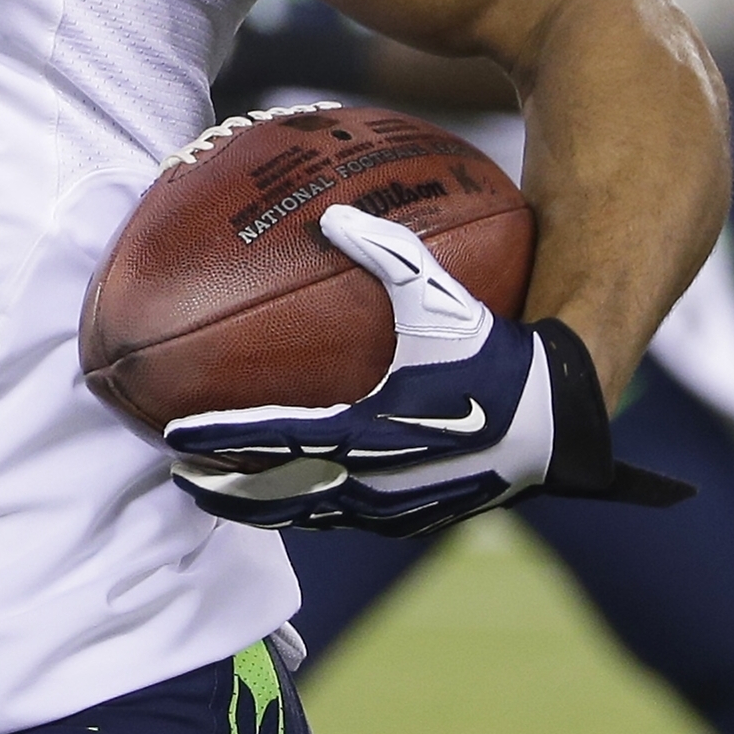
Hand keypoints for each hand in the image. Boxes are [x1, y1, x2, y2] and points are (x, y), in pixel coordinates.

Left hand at [164, 206, 690, 535]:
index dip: (220, 437)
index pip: (275, 437)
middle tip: (177, 476)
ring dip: (262, 506)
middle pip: (281, 491)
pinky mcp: (420, 516)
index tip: (172, 435)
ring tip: (216, 495)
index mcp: (371, 427)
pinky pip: (350, 520)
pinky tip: (292, 498)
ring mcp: (398, 503)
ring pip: (313, 512)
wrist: (561, 416)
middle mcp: (378, 475)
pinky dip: (312, 511)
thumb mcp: (439, 297)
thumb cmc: (495, 350)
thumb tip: (335, 214)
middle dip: (225, 487)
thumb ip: (385, 252)